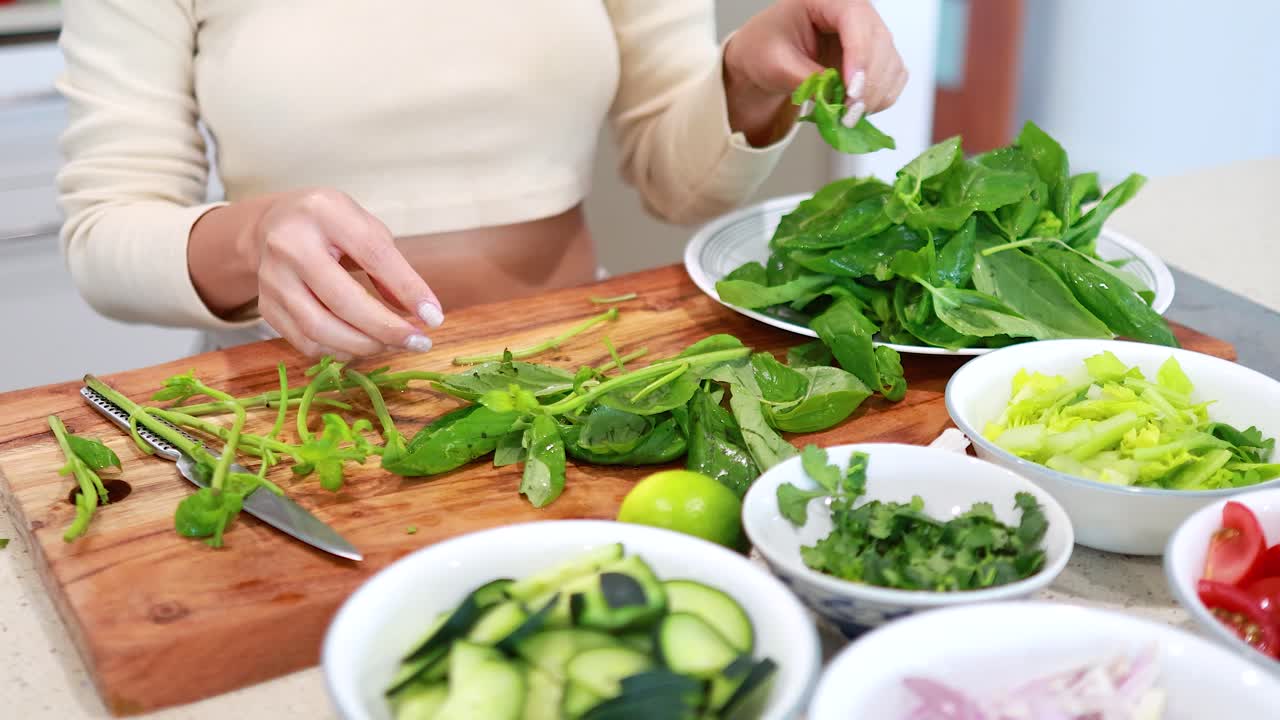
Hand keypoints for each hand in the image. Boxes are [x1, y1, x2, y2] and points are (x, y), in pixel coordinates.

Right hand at [247, 189, 443, 359]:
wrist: (271, 225)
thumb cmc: (330, 226)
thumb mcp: (364, 227)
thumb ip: (392, 266)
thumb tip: (420, 313)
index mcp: (324, 212)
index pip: (373, 255)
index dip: (407, 289)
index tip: (434, 317)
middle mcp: (290, 244)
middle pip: (343, 300)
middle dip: (387, 329)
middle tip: (418, 342)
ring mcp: (272, 278)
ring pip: (320, 328)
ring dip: (364, 345)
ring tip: (392, 345)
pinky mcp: (266, 305)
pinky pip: (306, 341)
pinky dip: (340, 351)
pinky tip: (362, 346)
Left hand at [724, 0, 907, 144]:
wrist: (765, 57)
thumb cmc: (765, 48)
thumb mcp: (776, 63)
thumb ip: (806, 78)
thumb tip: (833, 96)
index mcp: (827, 0)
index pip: (856, 20)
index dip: (859, 56)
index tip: (851, 90)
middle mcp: (855, 12)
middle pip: (879, 43)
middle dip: (868, 84)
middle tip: (847, 114)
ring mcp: (869, 34)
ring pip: (890, 63)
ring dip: (874, 96)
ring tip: (847, 116)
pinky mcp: (875, 57)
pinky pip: (892, 78)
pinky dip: (880, 98)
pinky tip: (856, 109)